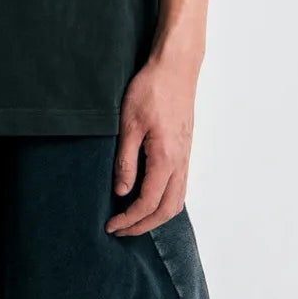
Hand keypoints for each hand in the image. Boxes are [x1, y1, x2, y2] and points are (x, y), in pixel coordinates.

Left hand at [105, 50, 197, 233]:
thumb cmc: (151, 90)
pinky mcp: (185, 150)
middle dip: (144, 225)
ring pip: (177, 200)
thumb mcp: (128, 125)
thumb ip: (125, 161)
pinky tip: (149, 198)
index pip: (147, 202)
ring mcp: (186, 157)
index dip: (129, 218)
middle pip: (168, 209)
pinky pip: (180, 186)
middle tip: (121, 230)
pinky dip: (165, 201)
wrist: (176, 68)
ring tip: (133, 220)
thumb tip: (121, 191)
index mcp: (165, 158)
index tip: (111, 225)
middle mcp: (180, 162)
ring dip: (156, 216)